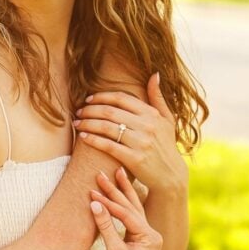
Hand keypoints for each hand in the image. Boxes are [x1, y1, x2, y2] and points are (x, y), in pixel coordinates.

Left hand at [74, 73, 186, 195]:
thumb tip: (154, 74)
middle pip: (110, 111)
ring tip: (77, 123)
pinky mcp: (134, 159)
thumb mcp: (167, 119)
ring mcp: (141, 143)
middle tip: (78, 112)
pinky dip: (93, 140)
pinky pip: (108, 146)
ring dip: (87, 123)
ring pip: (106, 127)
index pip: (121, 98)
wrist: (171, 175)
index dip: (101, 96)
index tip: (88, 99)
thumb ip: (158, 97)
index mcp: (151, 114)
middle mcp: (147, 126)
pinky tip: (83, 137)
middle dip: (90, 110)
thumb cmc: (166, 144)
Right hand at [90, 166, 162, 249]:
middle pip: (132, 206)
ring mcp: (147, 234)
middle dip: (115, 191)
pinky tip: (122, 188)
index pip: (126, 214)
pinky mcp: (140, 235)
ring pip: (134, 207)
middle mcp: (152, 233)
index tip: (92, 194)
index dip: (109, 204)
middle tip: (100, 174)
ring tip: (117, 171)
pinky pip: (132, 213)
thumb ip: (106, 227)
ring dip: (123, 190)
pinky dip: (124, 201)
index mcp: (150, 237)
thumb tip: (94, 204)